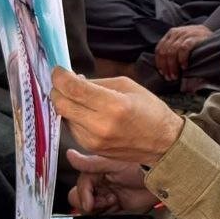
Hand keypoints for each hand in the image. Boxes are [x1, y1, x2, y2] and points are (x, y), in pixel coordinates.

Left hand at [50, 69, 185, 164]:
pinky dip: (75, 117)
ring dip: (67, 104)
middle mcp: (100, 125)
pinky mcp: (90, 148)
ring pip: (65, 116)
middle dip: (57, 90)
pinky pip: (72, 128)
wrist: (162, 142)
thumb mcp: (128, 86)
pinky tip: (88, 113)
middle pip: (62, 105)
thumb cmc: (149, 110)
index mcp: (114, 105)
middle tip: (62, 83)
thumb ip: (98, 83)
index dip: (60, 77)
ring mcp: (93, 140)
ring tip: (81, 98)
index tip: (57, 70)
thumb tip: (74, 80)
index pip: (74, 89)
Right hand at [66, 149, 156, 213]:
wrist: (159, 179)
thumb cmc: (138, 166)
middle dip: (90, 205)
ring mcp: (106, 199)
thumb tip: (69, 155)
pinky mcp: (116, 210)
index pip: (79, 189)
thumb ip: (90, 163)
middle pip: (79, 202)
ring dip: (100, 210)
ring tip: (115, 201)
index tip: (92, 203)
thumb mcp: (113, 163)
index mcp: (95, 174)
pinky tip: (118, 207)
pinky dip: (108, 216)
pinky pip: (104, 218)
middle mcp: (98, 187)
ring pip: (90, 212)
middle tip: (108, 200)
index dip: (84, 197)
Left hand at [153, 24, 212, 80]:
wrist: (214, 34)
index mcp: (171, 34)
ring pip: (172, 51)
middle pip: (165, 51)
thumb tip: (164, 69)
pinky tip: (184, 67)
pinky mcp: (194, 37)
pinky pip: (184, 49)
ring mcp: (185, 34)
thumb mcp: (184, 43)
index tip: (163, 73)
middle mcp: (177, 32)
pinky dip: (182, 59)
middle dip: (166, 67)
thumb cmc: (198, 43)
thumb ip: (174, 51)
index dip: (159, 63)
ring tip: (176, 75)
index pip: (159, 49)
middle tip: (170, 78)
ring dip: (172, 66)